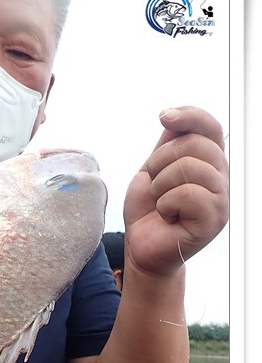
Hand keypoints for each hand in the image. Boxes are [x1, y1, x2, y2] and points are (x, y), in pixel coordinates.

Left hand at [122, 106, 228, 277]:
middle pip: (195, 144)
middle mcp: (221, 177)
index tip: (162, 117)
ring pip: (190, 167)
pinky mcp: (214, 220)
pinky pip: (188, 195)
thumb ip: (167, 144)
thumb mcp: (152, 170)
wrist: (141, 247)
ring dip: (160, 184)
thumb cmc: (148, 211)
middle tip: (154, 184)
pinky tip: (167, 216)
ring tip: (160, 201)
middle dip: (160, 160)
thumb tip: (172, 116)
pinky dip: (165, 204)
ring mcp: (221, 199)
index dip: (188, 115)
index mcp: (209, 162)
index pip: (210, 126)